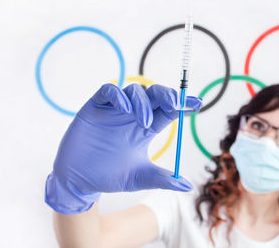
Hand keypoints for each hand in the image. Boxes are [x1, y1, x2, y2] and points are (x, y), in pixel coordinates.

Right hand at [45, 83, 201, 213]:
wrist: (80, 181)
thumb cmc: (110, 177)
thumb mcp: (140, 177)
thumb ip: (162, 179)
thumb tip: (188, 187)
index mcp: (146, 128)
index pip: (168, 110)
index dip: (182, 104)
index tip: (198, 103)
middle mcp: (133, 115)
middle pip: (154, 95)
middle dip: (167, 96)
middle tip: (175, 104)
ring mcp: (114, 110)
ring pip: (134, 91)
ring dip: (143, 102)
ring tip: (145, 123)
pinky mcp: (96, 107)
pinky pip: (108, 92)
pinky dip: (118, 96)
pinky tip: (124, 109)